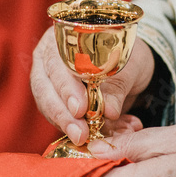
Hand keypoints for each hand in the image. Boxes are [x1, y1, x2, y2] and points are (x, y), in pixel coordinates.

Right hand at [30, 26, 155, 144]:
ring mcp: (47, 81)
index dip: (66, 87)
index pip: (56, 62)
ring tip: (84, 138)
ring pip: (46, 105)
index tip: (80, 109)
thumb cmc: (127, 56)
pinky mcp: (53, 102)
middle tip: (80, 132)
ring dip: (65, 125)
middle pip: (44, 87)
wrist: (131, 68)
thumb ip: (117, 86)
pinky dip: (72, 129)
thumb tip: (108, 111)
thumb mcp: (129, 66)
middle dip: (62, 113)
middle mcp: (47, 58)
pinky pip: (56, 118)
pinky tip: (89, 137)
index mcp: (61, 39)